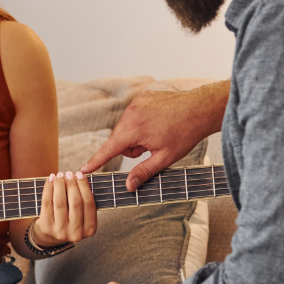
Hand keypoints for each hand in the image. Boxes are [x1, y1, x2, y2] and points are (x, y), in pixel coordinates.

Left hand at [29, 171, 96, 250]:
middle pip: (75, 202)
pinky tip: (50, 180)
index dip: (84, 186)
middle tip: (69, 173)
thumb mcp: (81, 215)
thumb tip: (79, 177)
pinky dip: (48, 188)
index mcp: (90, 229)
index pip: (89, 203)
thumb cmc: (68, 220)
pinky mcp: (46, 227)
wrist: (50, 236)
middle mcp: (76, 233)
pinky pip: (47, 203)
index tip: (80, 175)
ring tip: (59, 175)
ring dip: (59, 185)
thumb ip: (83, 200)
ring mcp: (61, 231)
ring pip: (60, 202)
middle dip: (72, 184)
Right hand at [80, 82, 226, 189]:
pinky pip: (134, 115)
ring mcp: (136, 102)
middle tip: (152, 147)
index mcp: (133, 129)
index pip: (108, 150)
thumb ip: (143, 172)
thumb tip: (128, 186)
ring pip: (126, 128)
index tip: (82, 170)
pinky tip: (159, 122)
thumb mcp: (164, 158)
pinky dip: (142, 122)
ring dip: (137, 135)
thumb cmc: (185, 133)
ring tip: (158, 133)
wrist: (201, 109)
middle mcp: (130, 112)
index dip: (95, 162)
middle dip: (132, 147)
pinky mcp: (143, 97)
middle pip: (119, 139)